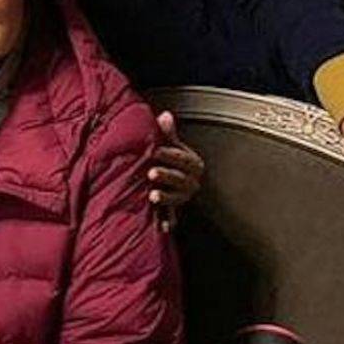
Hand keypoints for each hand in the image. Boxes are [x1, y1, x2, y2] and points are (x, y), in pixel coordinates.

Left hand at [147, 110, 204, 230]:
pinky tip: (162, 227)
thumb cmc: (167, 157)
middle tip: (151, 173)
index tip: (155, 151)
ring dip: (166, 197)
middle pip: (181, 179)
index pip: (183, 159)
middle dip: (167, 176)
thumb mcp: (169, 144)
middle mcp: (191, 181)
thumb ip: (167, 133)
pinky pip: (171, 216)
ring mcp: (183, 196)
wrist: (171, 178)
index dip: (169, 155)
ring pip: (177, 198)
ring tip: (152, 196)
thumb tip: (165, 115)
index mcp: (193, 164)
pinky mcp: (173, 209)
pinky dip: (167, 221)